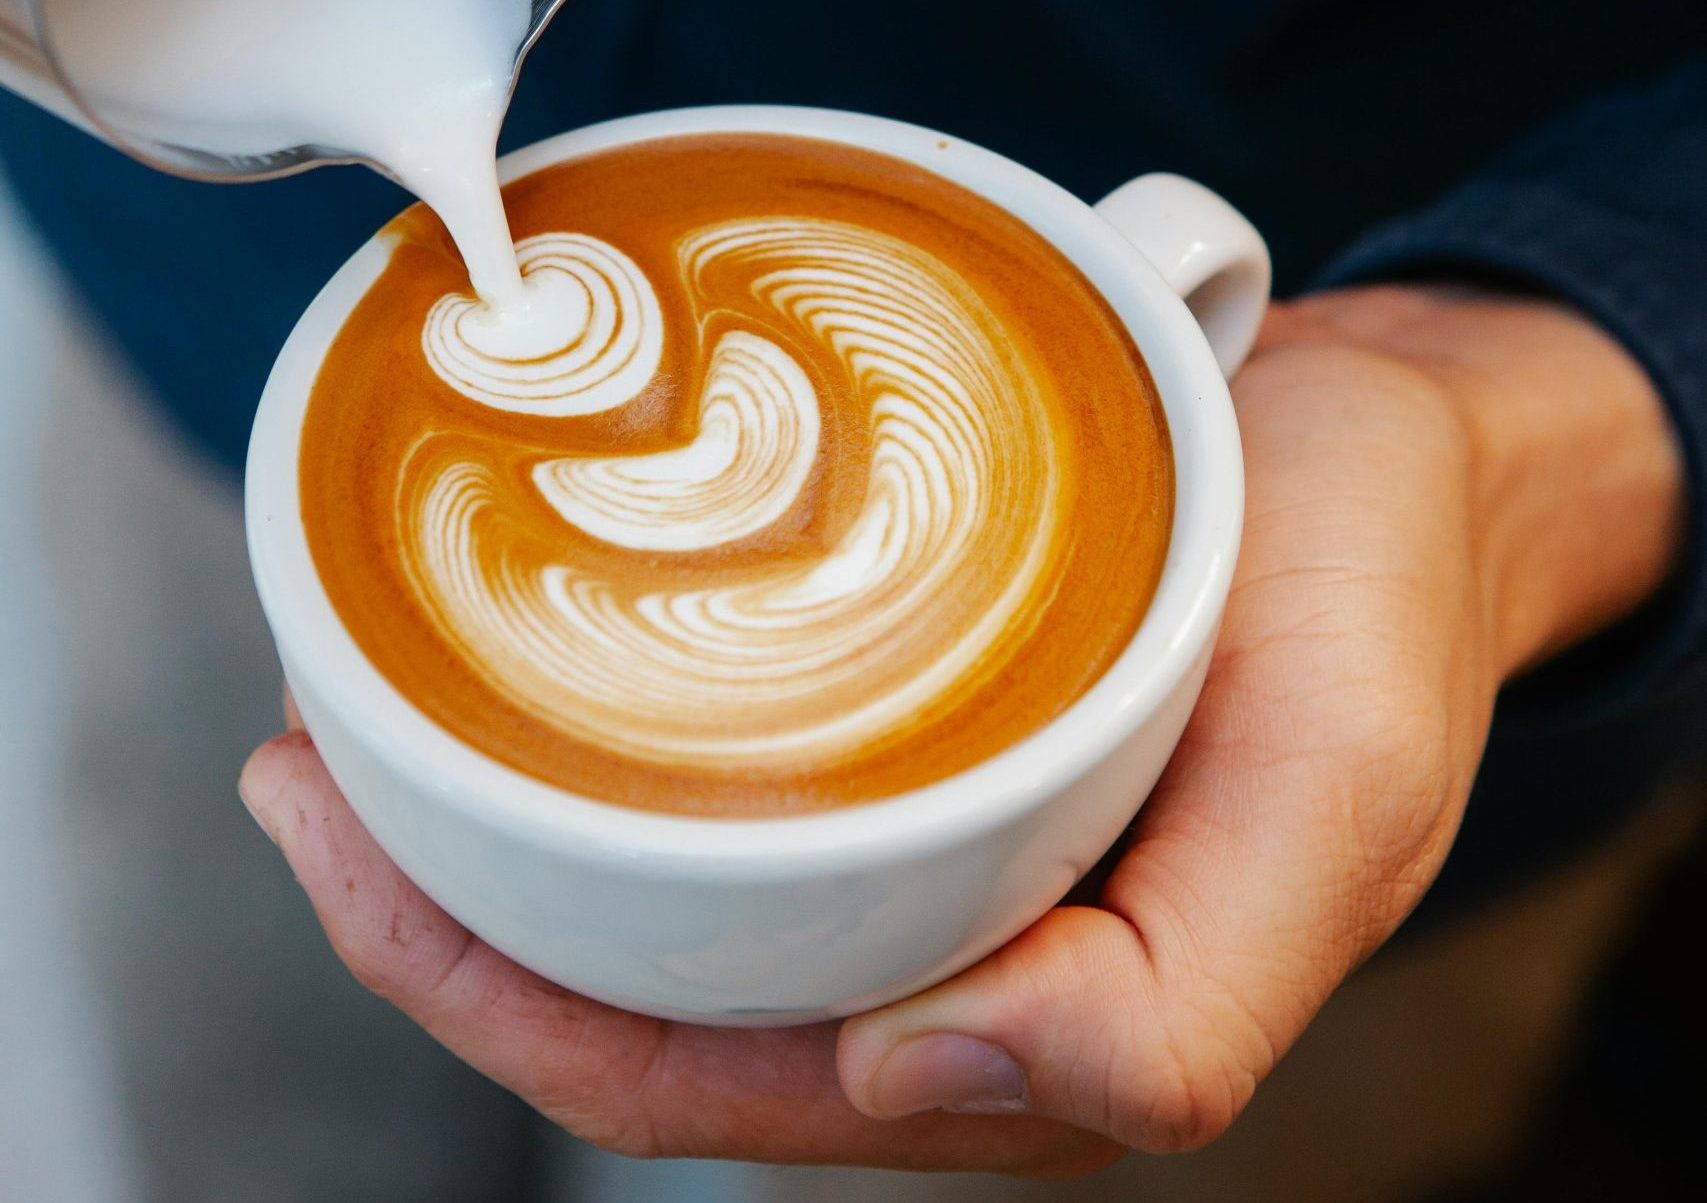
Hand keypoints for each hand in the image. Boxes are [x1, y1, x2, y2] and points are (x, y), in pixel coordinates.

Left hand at [241, 284, 1681, 1169]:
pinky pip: (710, 793)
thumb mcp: (1330, 808)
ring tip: (351, 742)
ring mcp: (920, 851)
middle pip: (642, 1002)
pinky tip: (507, 689)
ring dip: (489, 844)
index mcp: (1025, 1032)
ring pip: (655, 908)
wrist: (1397, 461)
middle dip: (448, 924)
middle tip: (308, 781)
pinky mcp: (915, 744)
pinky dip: (585, 760)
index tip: (359, 864)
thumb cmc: (1372, 619)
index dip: (512, 1010)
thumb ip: (1179, 1009)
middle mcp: (946, 959)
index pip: (711, 1081)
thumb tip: (928, 1076)